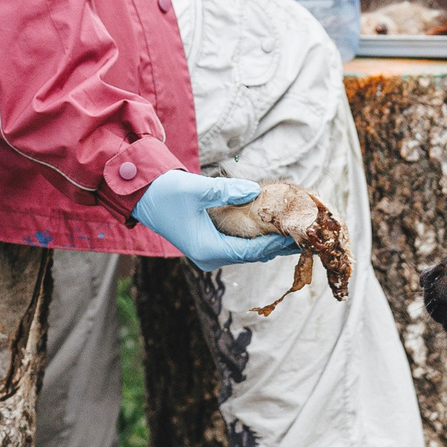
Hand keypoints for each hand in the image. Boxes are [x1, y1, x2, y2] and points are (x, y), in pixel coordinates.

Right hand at [132, 171, 299, 270]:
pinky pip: (238, 246)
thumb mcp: (197, 189)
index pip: (251, 251)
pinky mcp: (207, 244)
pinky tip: (270, 229)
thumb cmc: (166, 193)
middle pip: (252, 255)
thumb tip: (254, 191)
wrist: (142, 196)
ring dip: (267, 243)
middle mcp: (209, 257)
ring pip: (246, 252)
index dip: (275, 244)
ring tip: (292, 234)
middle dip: (277, 245)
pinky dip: (255, 239)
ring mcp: (207, 253)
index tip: (297, 236)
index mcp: (207, 249)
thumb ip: (226, 192)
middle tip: (304, 237)